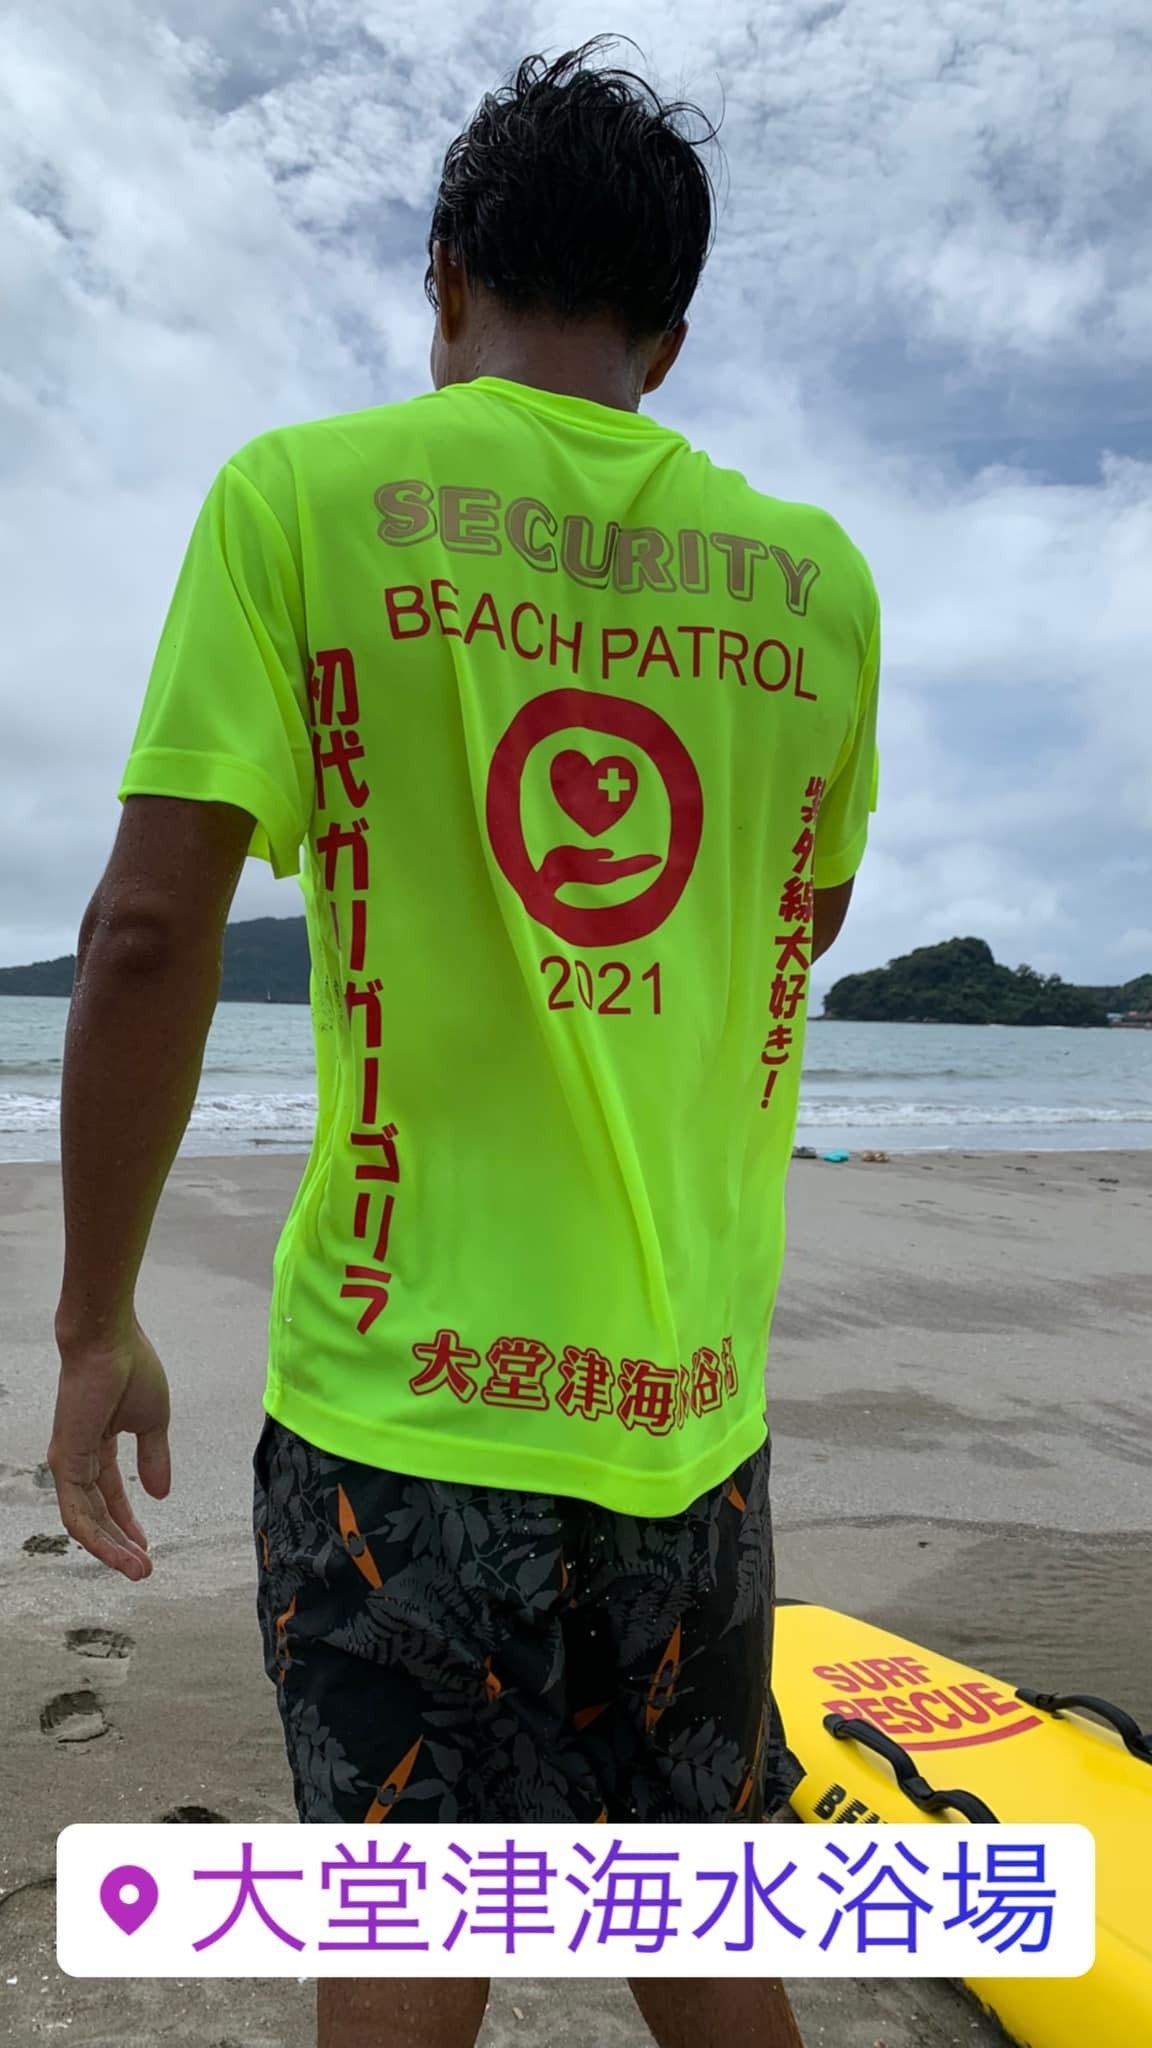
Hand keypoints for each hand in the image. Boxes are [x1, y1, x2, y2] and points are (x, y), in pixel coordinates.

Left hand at [48, 1324, 171, 1580]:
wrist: (109, 1339)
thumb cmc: (131, 1366)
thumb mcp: (153, 1421)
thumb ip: (154, 1457)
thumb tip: (161, 1494)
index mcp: (99, 1443)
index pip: (110, 1493)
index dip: (127, 1521)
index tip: (147, 1546)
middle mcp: (79, 1457)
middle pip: (97, 1513)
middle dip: (120, 1542)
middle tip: (143, 1569)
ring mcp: (69, 1462)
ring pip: (86, 1521)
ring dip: (112, 1549)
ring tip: (138, 1569)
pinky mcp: (66, 1463)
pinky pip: (79, 1512)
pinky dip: (100, 1537)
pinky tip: (123, 1550)